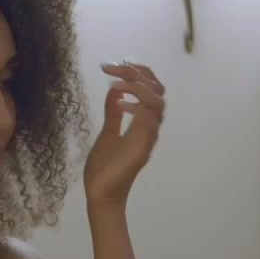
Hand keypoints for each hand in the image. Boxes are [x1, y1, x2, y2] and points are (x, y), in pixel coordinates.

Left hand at [84, 61, 165, 207]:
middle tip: (112, 69)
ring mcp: (148, 137)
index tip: (117, 64)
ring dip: (137, 87)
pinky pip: (149, 120)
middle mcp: (151, 127)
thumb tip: (114, 91)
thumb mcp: (108, 133)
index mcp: (144, 122)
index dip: (139, 71)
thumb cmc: (105, 168)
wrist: (101, 194)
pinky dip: (137, 106)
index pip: (152, 87)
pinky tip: (119, 103)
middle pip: (158, 89)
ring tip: (116, 84)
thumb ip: (113, 113)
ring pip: (158, 102)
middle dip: (137, 73)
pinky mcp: (142, 148)